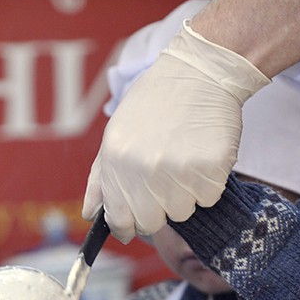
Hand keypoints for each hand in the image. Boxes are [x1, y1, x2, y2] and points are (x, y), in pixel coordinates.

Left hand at [83, 20, 268, 241]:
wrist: (199, 74)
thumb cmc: (154, 104)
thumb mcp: (115, 134)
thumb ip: (100, 179)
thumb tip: (89, 214)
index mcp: (117, 162)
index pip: (119, 221)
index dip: (128, 225)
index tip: (135, 223)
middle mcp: (144, 171)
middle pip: (152, 223)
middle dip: (157, 209)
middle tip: (165, 181)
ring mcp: (178, 172)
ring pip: (182, 212)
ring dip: (184, 195)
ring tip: (183, 161)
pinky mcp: (210, 171)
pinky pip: (208, 199)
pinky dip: (207, 185)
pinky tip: (201, 157)